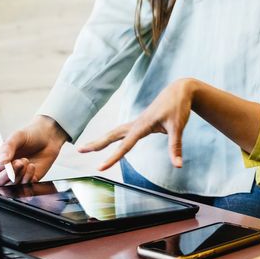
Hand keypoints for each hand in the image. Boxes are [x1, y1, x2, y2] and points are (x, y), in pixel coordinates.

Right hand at [0, 115, 67, 186]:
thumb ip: (7, 148)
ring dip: (19, 174)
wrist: (49, 138)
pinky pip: (24, 186)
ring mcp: (15, 176)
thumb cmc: (31, 135)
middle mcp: (3, 169)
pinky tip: (32, 166)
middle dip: (7, 175)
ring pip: (10, 185)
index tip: (2, 165)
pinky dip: (28, 177)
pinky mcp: (27, 180)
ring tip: (26, 160)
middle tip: (18, 163)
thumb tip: (2, 162)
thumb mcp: (17, 136)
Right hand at [77, 78, 195, 169]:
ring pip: (115, 132)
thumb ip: (175, 147)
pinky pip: (122, 131)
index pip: (125, 145)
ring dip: (101, 140)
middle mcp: (137, 123)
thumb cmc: (179, 107)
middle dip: (96, 144)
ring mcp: (138, 122)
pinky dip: (113, 137)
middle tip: (79, 150)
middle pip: (112, 135)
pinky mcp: (141, 122)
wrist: (180, 90)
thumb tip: (178, 166)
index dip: (112, 158)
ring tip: (88, 148)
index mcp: (143, 125)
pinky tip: (109, 141)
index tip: (100, 168)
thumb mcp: (178, 126)